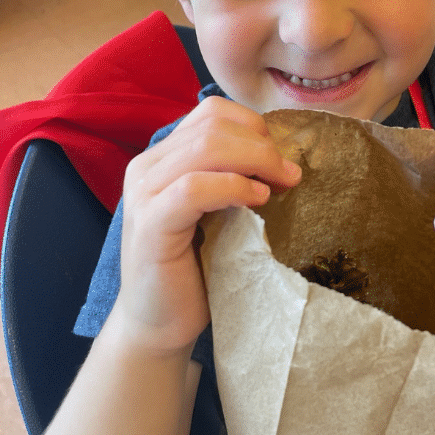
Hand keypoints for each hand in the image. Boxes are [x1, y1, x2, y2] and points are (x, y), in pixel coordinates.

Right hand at [113, 96, 301, 354]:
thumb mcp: (219, 207)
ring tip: (280, 186)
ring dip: (256, 161)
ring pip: (206, 148)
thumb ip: (234, 173)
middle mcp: (147, 166)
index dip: (253, 127)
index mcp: (164, 156)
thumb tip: (283, 154)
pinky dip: (234, 187)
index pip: (213, 112)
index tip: (279, 157)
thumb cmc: (198, 264)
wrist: (160, 322)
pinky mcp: (150, 224)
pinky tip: (258, 201)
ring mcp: (144, 193)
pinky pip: (195, 187)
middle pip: (214, 126)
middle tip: (290, 176)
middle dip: (262, 146)